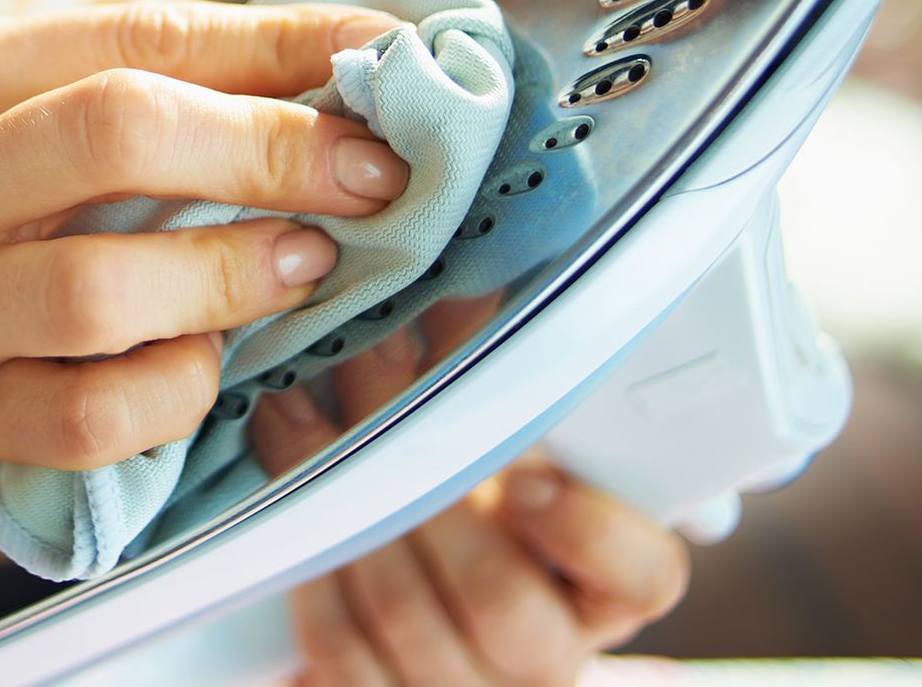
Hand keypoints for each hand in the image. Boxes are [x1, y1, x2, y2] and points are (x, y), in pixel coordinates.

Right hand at [0, 0, 410, 469]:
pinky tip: (205, 363)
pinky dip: (172, 391)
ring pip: (97, 288)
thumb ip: (96, 78)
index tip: (384, 55)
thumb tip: (307, 70)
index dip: (279, 44)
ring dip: (231, 272)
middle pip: (116, 132)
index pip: (130, 36)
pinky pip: (82, 418)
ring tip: (305, 262)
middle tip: (370, 171)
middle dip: (273, 146)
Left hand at [252, 338, 689, 685]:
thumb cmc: (489, 500)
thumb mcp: (523, 447)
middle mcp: (544, 656)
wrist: (432, 605)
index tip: (530, 478)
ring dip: (343, 497)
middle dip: (423, 477)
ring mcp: (457, 686)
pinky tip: (280, 467)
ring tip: (301, 400)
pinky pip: (335, 637)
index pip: (641, 578)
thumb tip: (466, 275)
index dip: (592, 533)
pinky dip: (302, 546)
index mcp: (606, 591)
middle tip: (375, 364)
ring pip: (401, 614)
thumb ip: (514, 379)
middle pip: (496, 600)